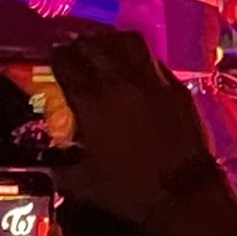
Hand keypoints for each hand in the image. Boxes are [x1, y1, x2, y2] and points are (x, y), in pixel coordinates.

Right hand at [49, 30, 213, 223]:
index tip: (52, 61)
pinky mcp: (175, 86)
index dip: (54, 57)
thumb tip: (51, 164)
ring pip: (124, 41)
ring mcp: (150, 80)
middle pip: (90, 44)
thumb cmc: (131, 190)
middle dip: (77, 46)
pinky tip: (135, 67)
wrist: (185, 195)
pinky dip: (138, 57)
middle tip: (74, 54)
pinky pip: (151, 58)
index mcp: (89, 101)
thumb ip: (61, 166)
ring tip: (104, 48)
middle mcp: (117, 81)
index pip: (63, 61)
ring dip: (108, 41)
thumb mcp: (83, 182)